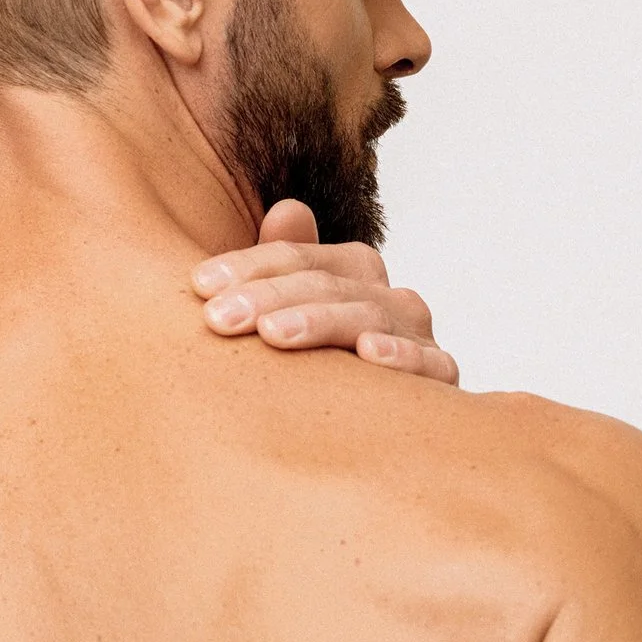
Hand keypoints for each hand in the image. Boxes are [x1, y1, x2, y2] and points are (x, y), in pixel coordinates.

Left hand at [191, 200, 459, 384]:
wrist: (388, 432)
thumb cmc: (322, 369)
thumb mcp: (291, 317)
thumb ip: (284, 266)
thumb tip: (288, 209)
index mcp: (352, 273)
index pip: (297, 257)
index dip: (248, 265)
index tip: (200, 285)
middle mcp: (387, 296)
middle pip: (327, 283)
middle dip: (269, 296)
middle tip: (220, 317)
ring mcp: (416, 334)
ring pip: (370, 314)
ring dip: (320, 321)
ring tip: (274, 334)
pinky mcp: (441, 376)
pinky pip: (430, 362)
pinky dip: (403, 354)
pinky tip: (369, 352)